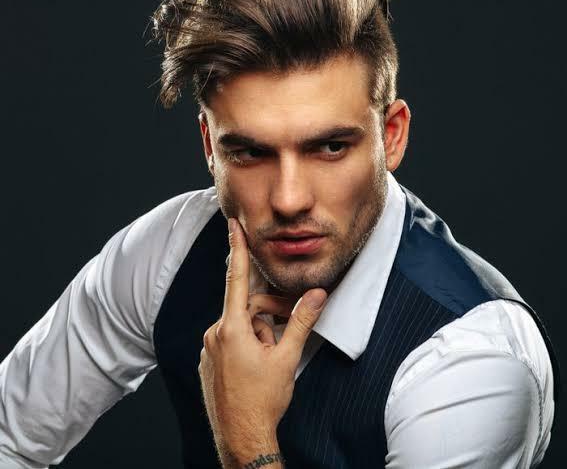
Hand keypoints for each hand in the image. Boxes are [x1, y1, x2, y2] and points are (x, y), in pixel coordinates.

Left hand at [198, 217, 327, 466]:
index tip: (233, 226)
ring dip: (257, 334)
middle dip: (266, 315)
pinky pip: (228, 340)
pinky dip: (244, 345)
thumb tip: (318, 295)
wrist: (240, 438)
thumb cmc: (263, 399)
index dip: (236, 249)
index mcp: (232, 328)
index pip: (236, 278)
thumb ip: (301, 321)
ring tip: (268, 360)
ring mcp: (208, 349)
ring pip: (238, 326)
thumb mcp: (286, 357)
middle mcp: (214, 334)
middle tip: (282, 337)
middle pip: (245, 308)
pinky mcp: (207, 361)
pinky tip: (253, 367)